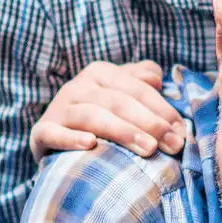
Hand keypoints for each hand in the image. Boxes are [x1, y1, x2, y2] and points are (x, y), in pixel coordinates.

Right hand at [30, 59, 184, 160]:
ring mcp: (58, 109)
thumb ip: (141, 82)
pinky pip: (54, 134)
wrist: (55, 141)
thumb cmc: (100, 117)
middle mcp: (77, 86)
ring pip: (92, 116)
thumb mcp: (120, 95)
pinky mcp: (41, 132)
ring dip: (122, 132)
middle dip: (149, 123)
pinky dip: (71, 138)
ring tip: (148, 149)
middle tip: (171, 145)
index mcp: (99, 73)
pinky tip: (90, 144)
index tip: (180, 131)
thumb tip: (156, 77)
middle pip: (118, 102)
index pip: (137, 88)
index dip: (161, 109)